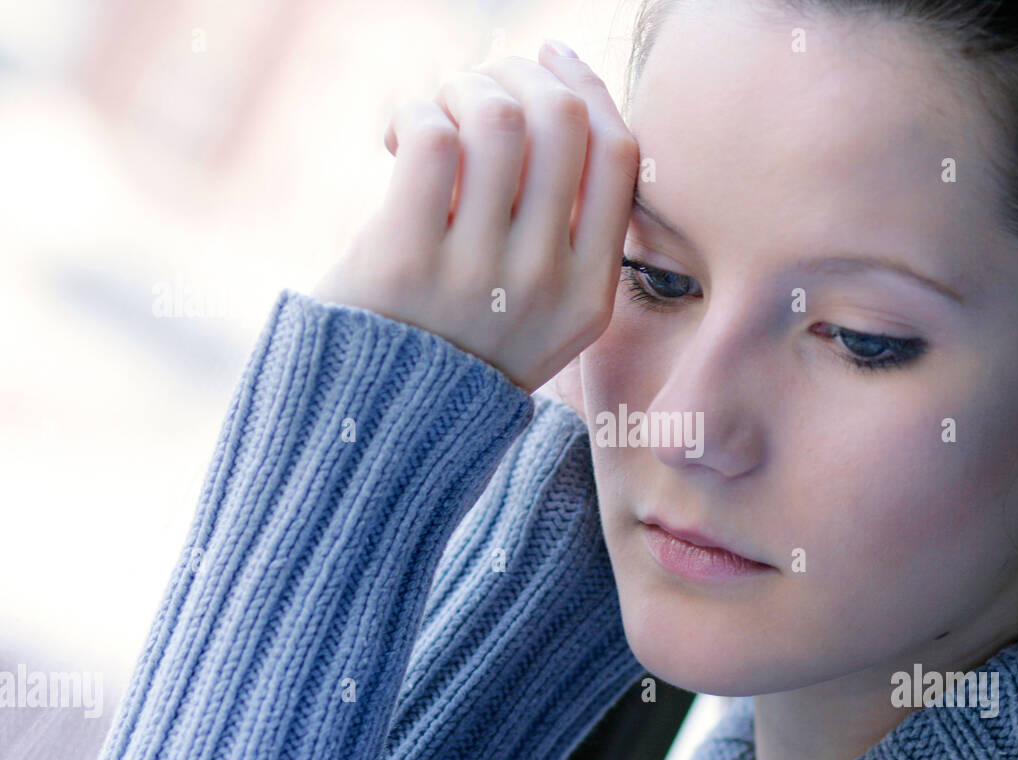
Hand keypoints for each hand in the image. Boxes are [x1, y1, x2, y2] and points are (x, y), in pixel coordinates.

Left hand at [312, 41, 638, 392]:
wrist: (377, 423)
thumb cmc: (457, 347)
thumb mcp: (540, 314)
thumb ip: (564, 233)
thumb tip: (554, 99)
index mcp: (590, 296)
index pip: (618, 156)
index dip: (587, 85)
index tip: (549, 56)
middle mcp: (546, 285)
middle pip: (560, 121)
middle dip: (515, 77)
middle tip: (475, 91)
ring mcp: (480, 275)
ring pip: (497, 118)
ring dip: (460, 91)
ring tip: (434, 117)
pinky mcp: (408, 261)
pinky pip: (433, 139)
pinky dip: (416, 116)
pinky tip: (399, 142)